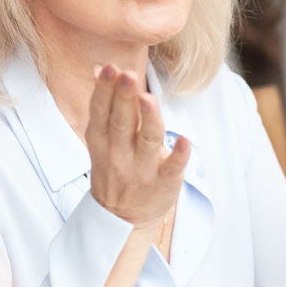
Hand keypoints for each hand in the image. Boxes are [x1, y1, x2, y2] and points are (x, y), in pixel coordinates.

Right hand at [85, 64, 189, 229]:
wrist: (122, 218)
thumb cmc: (115, 168)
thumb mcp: (102, 140)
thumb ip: (105, 105)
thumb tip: (101, 68)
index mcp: (102, 140)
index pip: (101, 111)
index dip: (105, 90)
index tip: (110, 68)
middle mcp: (119, 154)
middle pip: (122, 122)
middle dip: (123, 98)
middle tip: (127, 74)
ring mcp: (142, 170)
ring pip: (147, 141)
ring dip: (148, 119)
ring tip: (147, 99)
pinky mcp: (164, 184)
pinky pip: (172, 168)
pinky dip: (178, 155)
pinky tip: (185, 141)